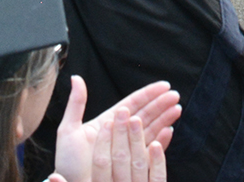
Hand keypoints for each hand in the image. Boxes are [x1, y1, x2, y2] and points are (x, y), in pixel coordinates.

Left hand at [50, 75, 177, 181]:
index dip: (149, 94)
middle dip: (161, 104)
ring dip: (164, 119)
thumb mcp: (68, 130)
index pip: (133, 104)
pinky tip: (169, 131)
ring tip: (177, 109)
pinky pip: (149, 151)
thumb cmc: (67, 162)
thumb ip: (76, 104)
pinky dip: (161, 141)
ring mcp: (127, 150)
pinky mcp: (131, 166)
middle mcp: (120, 135)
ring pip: (150, 130)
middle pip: (145, 115)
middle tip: (175, 96)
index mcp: (108, 123)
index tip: (164, 86)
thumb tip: (76, 77)